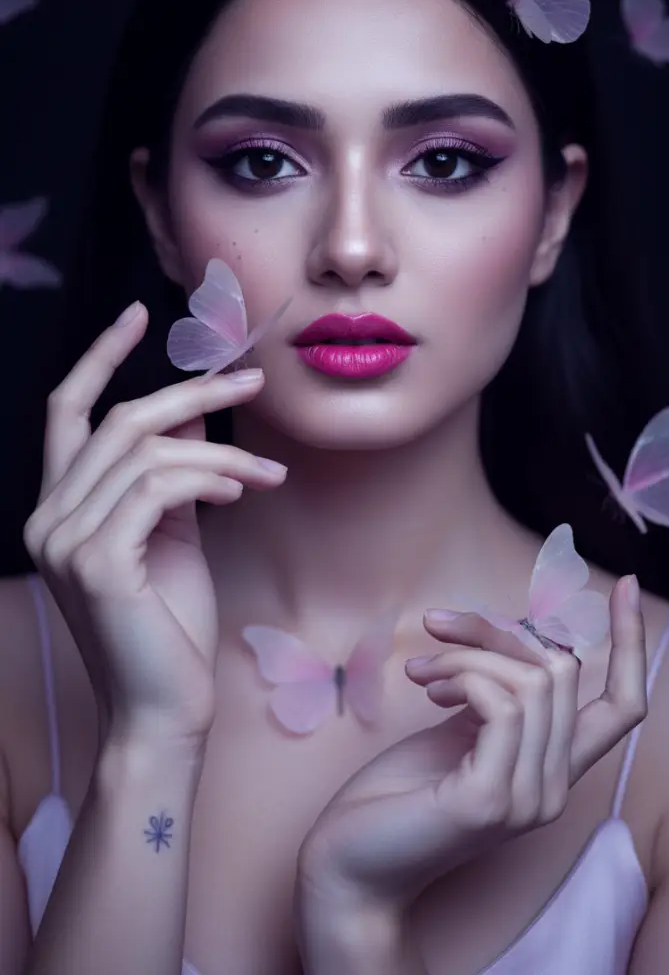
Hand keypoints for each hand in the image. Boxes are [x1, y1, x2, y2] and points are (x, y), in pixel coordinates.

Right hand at [23, 301, 286, 745]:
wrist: (165, 710)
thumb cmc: (171, 625)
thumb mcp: (173, 534)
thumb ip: (173, 476)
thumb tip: (195, 414)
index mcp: (59, 509)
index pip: (66, 413)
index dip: (99, 358)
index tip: (137, 314)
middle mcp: (47, 519)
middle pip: (118, 422)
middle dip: (191, 394)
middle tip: (251, 383)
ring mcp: (64, 541)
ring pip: (145, 452)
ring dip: (219, 451)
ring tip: (266, 472)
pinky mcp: (96, 563)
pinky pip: (158, 489)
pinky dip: (208, 478)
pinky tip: (243, 489)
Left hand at [297, 576, 645, 914]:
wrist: (347, 864)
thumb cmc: (398, 794)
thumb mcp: (461, 729)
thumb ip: (498, 694)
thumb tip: (512, 635)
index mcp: (552, 769)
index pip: (624, 706)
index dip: (630, 643)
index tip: (624, 584)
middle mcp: (554, 788)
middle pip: (564, 669)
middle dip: (498, 629)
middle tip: (439, 629)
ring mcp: (527, 798)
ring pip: (532, 679)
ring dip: (469, 653)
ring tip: (424, 671)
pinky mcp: (489, 799)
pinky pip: (501, 703)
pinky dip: (463, 674)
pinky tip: (428, 689)